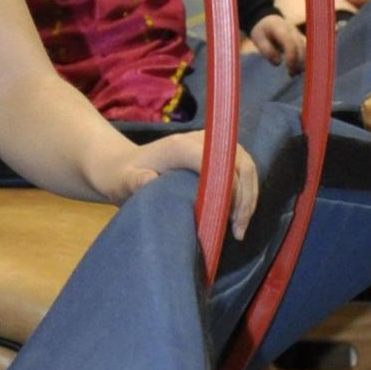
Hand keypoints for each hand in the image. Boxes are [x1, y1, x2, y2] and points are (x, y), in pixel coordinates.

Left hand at [121, 130, 260, 241]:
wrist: (121, 166)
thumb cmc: (121, 176)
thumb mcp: (121, 182)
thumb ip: (133, 182)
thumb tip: (149, 180)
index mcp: (180, 146)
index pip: (217, 161)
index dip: (229, 188)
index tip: (227, 219)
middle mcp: (199, 140)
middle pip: (239, 162)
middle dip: (245, 197)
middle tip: (238, 229)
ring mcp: (209, 145)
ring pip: (244, 166)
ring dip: (248, 196)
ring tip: (239, 227)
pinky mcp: (213, 154)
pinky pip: (239, 169)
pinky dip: (244, 192)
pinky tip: (236, 217)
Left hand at [247, 11, 306, 74]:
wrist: (268, 20)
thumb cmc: (262, 31)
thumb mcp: (257, 38)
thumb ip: (266, 50)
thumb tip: (278, 63)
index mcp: (280, 28)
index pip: (290, 43)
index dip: (291, 56)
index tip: (288, 68)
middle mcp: (292, 30)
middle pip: (301, 47)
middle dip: (298, 62)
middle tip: (291, 74)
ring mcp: (298, 34)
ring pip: (306, 48)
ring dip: (303, 62)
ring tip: (295, 73)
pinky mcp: (301, 39)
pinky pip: (307, 49)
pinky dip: (305, 59)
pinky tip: (299, 69)